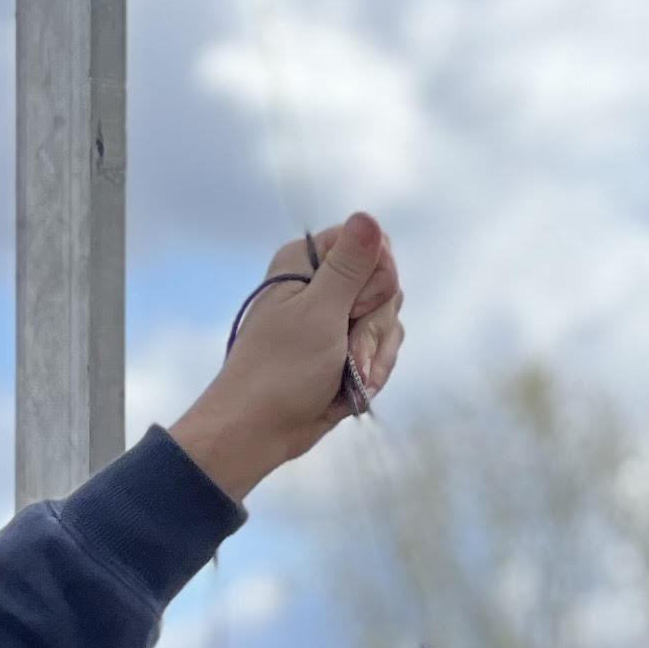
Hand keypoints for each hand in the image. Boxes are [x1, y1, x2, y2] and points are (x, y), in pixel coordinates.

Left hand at [171, 213, 406, 500]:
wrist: (259, 431)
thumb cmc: (280, 371)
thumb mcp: (319, 313)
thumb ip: (349, 266)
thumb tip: (368, 216)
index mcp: (306, 262)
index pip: (370, 244)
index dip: (374, 278)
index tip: (352, 306)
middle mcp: (322, 284)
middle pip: (386, 286)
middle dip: (375, 326)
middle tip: (346, 351)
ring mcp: (335, 318)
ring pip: (389, 321)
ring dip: (375, 355)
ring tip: (347, 377)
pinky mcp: (345, 349)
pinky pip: (381, 349)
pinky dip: (372, 371)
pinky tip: (352, 389)